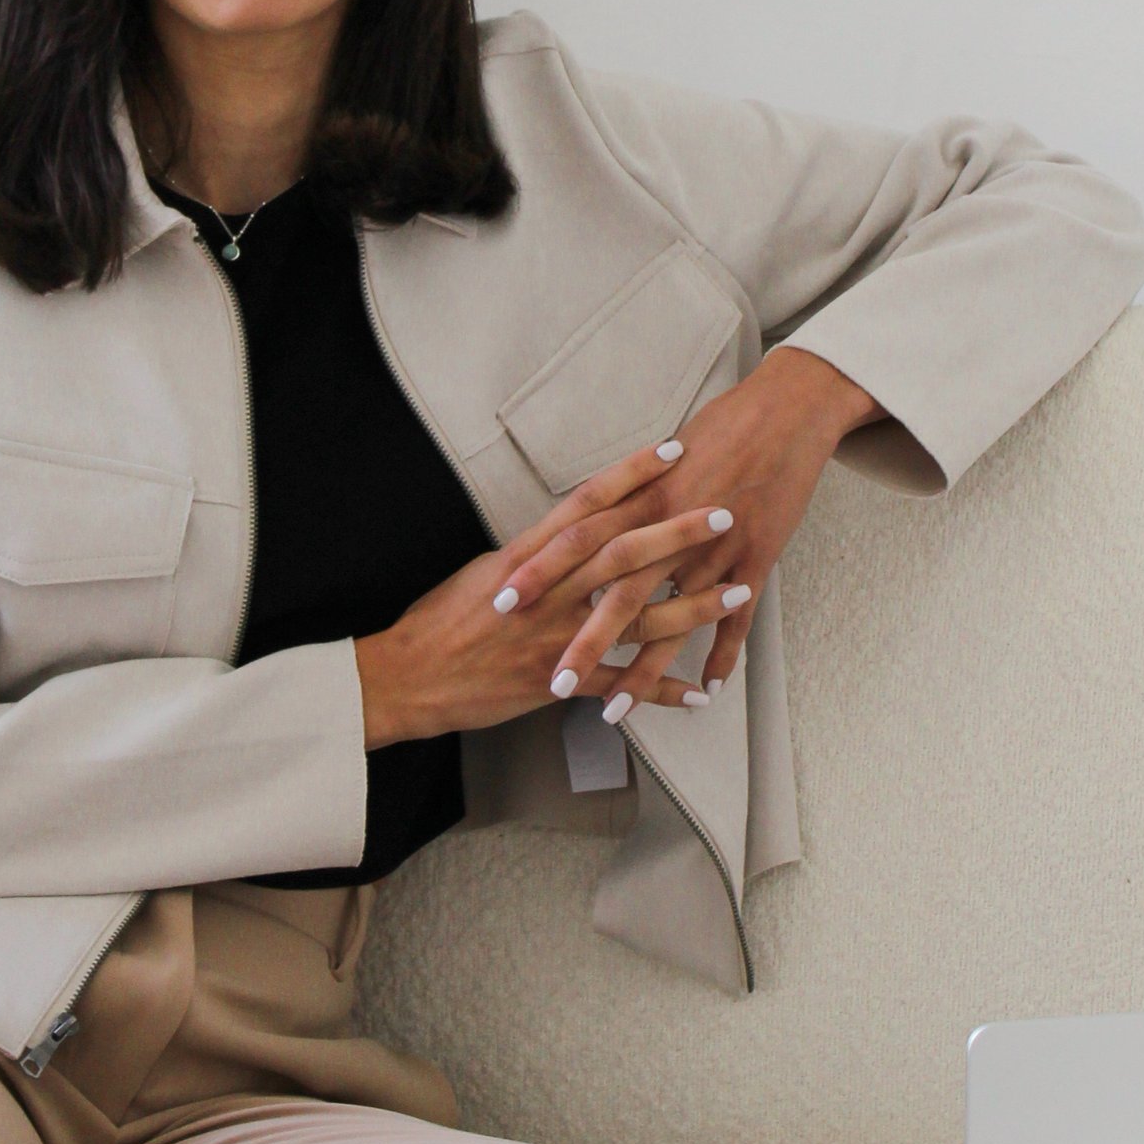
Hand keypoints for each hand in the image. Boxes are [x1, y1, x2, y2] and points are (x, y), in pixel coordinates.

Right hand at [356, 437, 744, 745]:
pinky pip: (618, 685)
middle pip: (623, 551)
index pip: (588, 503)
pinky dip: (658, 690)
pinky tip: (696, 692)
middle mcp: (546, 590)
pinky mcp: (555, 681)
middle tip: (724, 511)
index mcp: (528, 555)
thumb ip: (532, 556)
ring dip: (691, 606)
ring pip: (635, 616)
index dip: (632, 475)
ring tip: (738, 592)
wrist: (405, 676)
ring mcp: (554, 636)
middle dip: (678, 531)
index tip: (673, 451)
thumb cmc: (437, 622)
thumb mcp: (483, 572)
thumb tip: (565, 536)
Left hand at [500, 346, 880, 707]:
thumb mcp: (667, 457)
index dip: (540, 571)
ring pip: (671, 622)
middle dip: (582, 640)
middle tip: (550, 678)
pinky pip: (736, 620)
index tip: (503, 601)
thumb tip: (596, 513)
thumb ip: (631, 493)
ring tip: (614, 710)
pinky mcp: (756, 558)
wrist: (789, 409)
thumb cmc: (727, 423)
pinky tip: (706, 691)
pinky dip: (721, 655)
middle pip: (617, 592)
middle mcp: (673, 526)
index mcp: (644, 495)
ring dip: (643, 670)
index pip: (577, 538)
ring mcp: (716, 548)